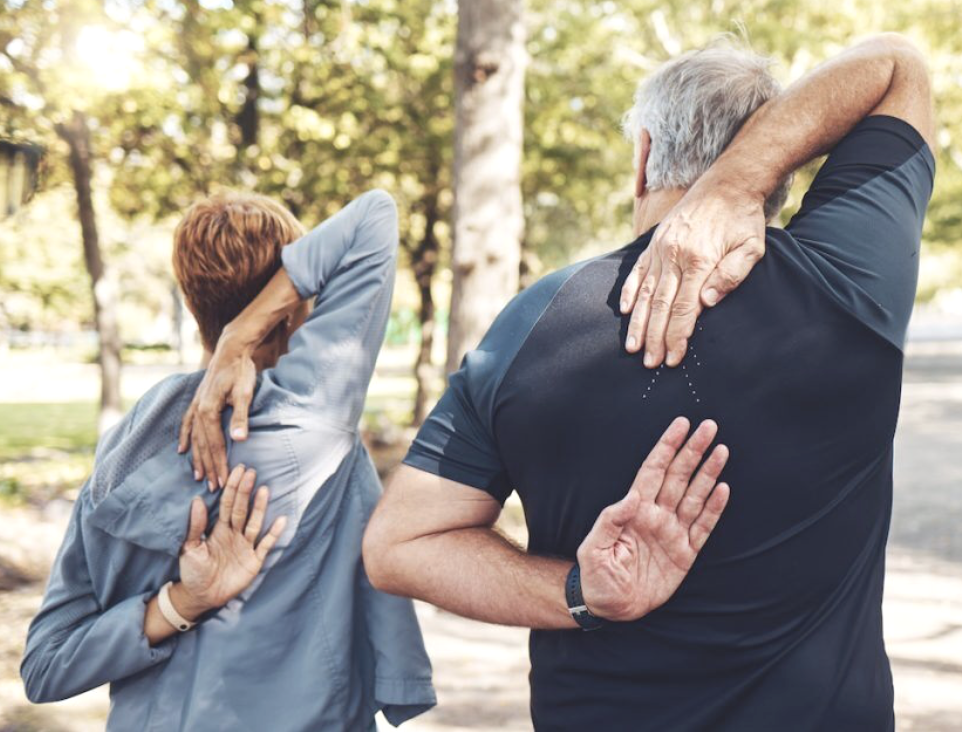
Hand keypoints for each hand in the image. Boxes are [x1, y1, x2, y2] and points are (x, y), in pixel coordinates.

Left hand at [171, 465, 287, 618]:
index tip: (237, 470)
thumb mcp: (190, 548)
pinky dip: (273, 533)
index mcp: (219, 529)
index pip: (228, 504)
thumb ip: (196, 526)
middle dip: (246, 491)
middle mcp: (235, 534)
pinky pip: (266, 544)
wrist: (201, 596)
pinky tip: (281, 520)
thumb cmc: (193, 571)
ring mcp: (246, 546)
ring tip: (264, 490)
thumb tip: (197, 501)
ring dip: (260, 507)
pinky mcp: (254, 560)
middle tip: (250, 472)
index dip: (232, 488)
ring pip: (255, 522)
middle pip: (242, 509)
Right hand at [178, 329, 256, 489]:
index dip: (219, 463)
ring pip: (194, 438)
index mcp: (208, 410)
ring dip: (197, 458)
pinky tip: (181, 450)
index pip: (215, 444)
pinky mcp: (197, 401)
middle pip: (203, 445)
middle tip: (214, 487)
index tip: (223, 481)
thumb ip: (241, 417)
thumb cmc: (240, 371)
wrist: (231, 350)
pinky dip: (184, 438)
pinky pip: (187, 424)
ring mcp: (195, 406)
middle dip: (209, 467)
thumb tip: (239, 440)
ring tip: (199, 476)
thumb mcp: (245, 393)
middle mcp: (198, 410)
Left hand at [576, 417, 729, 621]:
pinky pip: (703, 527)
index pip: (653, 471)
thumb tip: (630, 497)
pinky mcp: (685, 553)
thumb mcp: (593, 548)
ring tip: (721, 450)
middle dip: (693, 451)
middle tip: (709, 426)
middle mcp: (656, 516)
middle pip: (678, 476)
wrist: (609, 606)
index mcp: (634, 511)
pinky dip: (714, 508)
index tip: (681, 424)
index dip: (667, 447)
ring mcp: (672, 533)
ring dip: (708, 473)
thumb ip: (609, 520)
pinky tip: (723, 489)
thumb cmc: (596, 575)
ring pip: (695, 496)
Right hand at [621, 181, 765, 367]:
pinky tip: (625, 312)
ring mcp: (660, 249)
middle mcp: (674, 256)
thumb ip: (732, 275)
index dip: (676, 336)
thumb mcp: (751, 247)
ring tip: (633, 347)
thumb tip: (706, 303)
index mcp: (699, 260)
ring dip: (638, 323)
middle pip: (660, 306)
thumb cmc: (743, 220)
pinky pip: (637, 271)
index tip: (672, 359)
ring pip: (645, 293)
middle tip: (650, 363)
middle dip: (654, 338)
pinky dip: (629, 292)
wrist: (726, 183)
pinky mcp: (653, 243)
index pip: (683, 308)